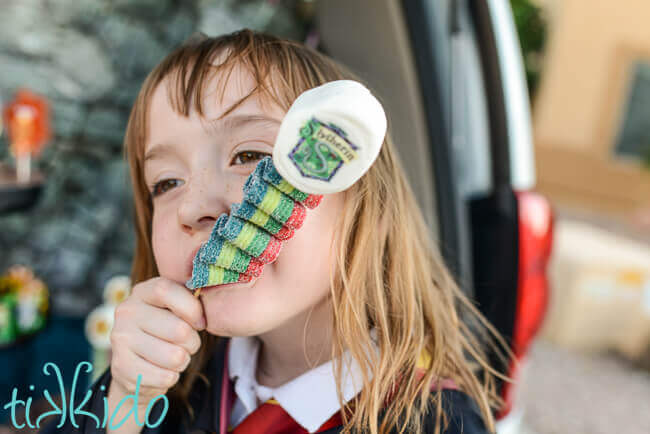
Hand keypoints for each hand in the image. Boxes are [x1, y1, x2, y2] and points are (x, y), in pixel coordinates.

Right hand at [108, 276, 204, 408]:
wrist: (135, 367)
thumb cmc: (165, 332)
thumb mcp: (175, 310)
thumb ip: (190, 302)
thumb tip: (209, 307)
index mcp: (142, 292)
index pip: (166, 290)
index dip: (191, 308)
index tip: (200, 322)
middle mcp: (126, 312)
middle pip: (179, 330)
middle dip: (193, 342)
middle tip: (185, 344)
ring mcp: (120, 340)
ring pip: (175, 357)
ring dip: (183, 361)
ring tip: (173, 356)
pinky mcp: (121, 368)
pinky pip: (166, 377)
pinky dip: (171, 377)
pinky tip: (160, 370)